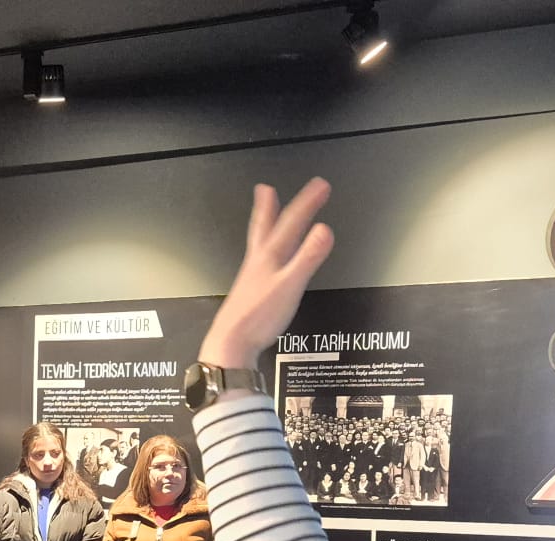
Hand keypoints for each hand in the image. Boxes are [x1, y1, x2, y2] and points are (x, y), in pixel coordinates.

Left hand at [199, 179, 335, 371]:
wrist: (230, 343)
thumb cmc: (256, 317)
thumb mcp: (290, 286)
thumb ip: (307, 258)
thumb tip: (324, 231)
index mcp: (269, 257)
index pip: (291, 222)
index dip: (307, 202)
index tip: (320, 185)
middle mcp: (258, 261)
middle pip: (266, 225)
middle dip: (272, 204)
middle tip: (268, 187)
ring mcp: (251, 275)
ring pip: (259, 239)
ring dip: (263, 221)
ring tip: (263, 207)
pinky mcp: (249, 290)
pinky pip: (258, 258)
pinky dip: (263, 247)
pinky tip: (265, 255)